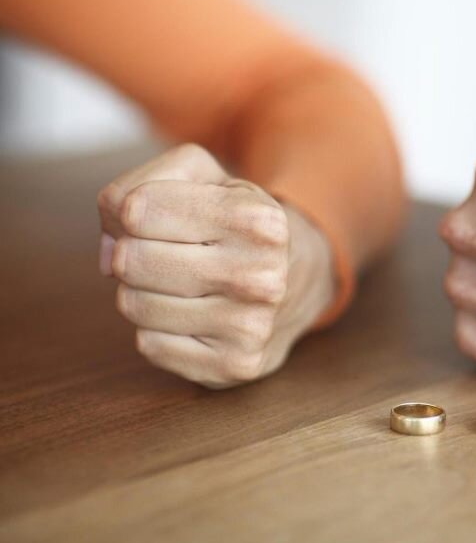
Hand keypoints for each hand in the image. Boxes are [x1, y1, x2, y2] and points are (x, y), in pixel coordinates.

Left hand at [97, 144, 333, 387]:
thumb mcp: (204, 177)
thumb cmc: (236, 224)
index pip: (135, 209)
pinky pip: (150, 345)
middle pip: (130, 259)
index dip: (134, 211)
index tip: (163, 216)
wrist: (299, 280)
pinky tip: (193, 316)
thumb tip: (109, 255)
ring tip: (180, 284)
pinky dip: (158, 329)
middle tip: (167, 253)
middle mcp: (263, 275)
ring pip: (134, 305)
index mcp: (258, 219)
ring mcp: (252, 326)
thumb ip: (138, 185)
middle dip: (134, 253)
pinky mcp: (237, 365)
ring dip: (142, 292)